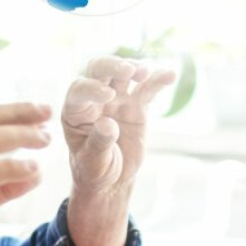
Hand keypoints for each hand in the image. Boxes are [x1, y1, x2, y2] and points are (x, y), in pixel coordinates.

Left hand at [61, 56, 174, 196]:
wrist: (113, 178)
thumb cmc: (95, 169)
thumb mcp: (93, 162)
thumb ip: (99, 143)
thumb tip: (107, 124)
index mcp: (75, 112)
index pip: (79, 90)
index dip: (92, 88)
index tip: (108, 95)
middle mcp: (94, 100)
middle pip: (98, 71)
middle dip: (111, 66)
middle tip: (127, 71)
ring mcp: (116, 100)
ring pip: (123, 74)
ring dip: (134, 68)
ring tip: (144, 72)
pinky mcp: (136, 105)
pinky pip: (147, 89)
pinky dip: (158, 80)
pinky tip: (170, 75)